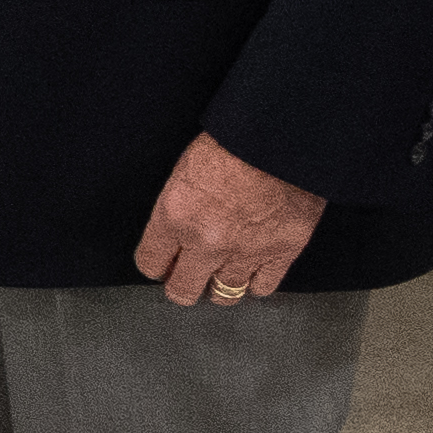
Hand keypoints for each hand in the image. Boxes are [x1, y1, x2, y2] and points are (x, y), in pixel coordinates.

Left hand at [134, 131, 326, 307]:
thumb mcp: (184, 169)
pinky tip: (252, 270)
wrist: (282, 138)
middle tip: (187, 275)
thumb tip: (175, 233)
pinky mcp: (281, 253)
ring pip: (223, 294)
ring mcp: (245, 252)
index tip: (162, 262)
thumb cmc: (232, 142)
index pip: (150, 263)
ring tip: (221, 274)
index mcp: (174, 216)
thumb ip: (176, 209)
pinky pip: (262, 288)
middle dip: (181, 284)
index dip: (156, 264)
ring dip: (219, 286)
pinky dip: (256, 282)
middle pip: (182, 291)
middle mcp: (206, 242)